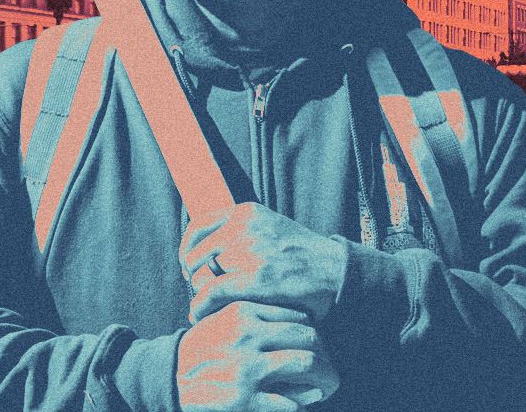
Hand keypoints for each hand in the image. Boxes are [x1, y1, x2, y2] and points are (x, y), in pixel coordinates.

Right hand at [177, 300, 337, 411]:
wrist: (170, 377)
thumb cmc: (203, 347)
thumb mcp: (224, 318)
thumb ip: (257, 315)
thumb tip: (304, 325)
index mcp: (243, 313)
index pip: (299, 317)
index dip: (315, 334)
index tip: (317, 347)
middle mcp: (247, 337)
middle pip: (309, 339)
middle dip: (326, 355)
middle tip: (329, 368)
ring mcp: (247, 369)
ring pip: (305, 365)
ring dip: (323, 378)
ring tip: (324, 386)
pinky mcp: (245, 400)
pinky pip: (291, 401)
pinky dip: (302, 401)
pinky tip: (302, 400)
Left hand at [182, 203, 348, 323]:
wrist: (338, 273)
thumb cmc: (302, 256)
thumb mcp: (270, 228)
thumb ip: (240, 232)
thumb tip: (202, 248)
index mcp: (246, 213)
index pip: (198, 227)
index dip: (188, 249)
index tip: (189, 265)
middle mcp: (245, 227)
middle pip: (198, 254)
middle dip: (195, 274)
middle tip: (200, 289)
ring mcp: (251, 252)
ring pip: (203, 274)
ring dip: (200, 292)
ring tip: (205, 303)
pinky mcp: (257, 279)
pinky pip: (213, 291)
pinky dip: (201, 304)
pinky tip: (199, 314)